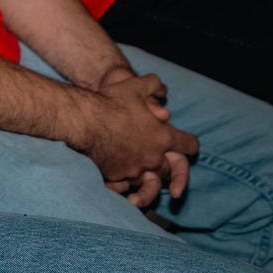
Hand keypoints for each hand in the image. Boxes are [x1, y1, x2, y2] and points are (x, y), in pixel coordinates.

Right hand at [69, 73, 197, 196]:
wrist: (83, 121)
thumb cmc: (111, 103)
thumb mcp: (136, 86)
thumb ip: (154, 85)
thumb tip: (163, 90)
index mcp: (163, 137)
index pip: (189, 146)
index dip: (190, 144)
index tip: (187, 145)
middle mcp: (153, 158)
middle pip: (170, 169)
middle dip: (168, 164)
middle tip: (159, 159)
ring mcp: (135, 171)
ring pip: (149, 183)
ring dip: (147, 177)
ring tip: (138, 168)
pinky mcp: (116, 178)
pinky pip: (127, 186)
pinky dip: (125, 182)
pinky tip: (119, 174)